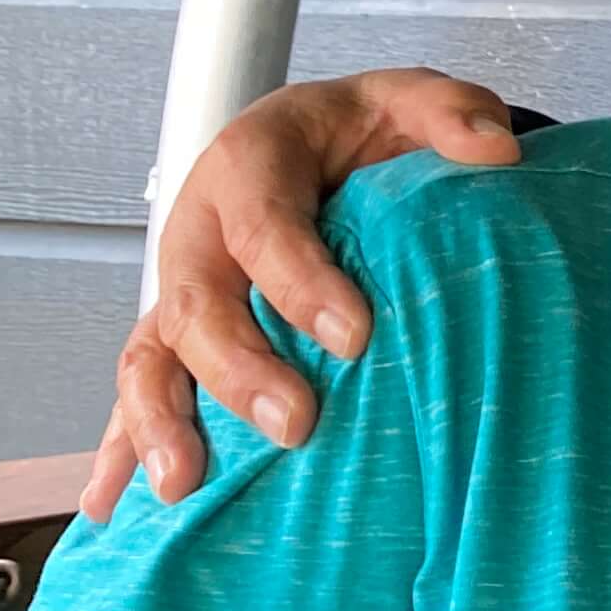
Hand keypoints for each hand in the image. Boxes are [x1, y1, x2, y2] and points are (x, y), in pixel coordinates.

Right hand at [85, 71, 518, 518]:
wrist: (322, 149)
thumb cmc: (361, 134)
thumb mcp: (407, 103)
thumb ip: (448, 113)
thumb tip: (497, 149)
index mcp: (249, 165)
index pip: (264, 225)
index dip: (300, 280)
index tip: (354, 336)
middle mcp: (200, 231)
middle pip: (197, 302)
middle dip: (238, 368)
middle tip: (295, 424)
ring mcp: (181, 291)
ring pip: (150, 356)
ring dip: (160, 421)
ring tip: (185, 483)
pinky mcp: (177, 340)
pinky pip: (138, 396)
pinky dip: (121, 450)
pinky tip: (112, 507)